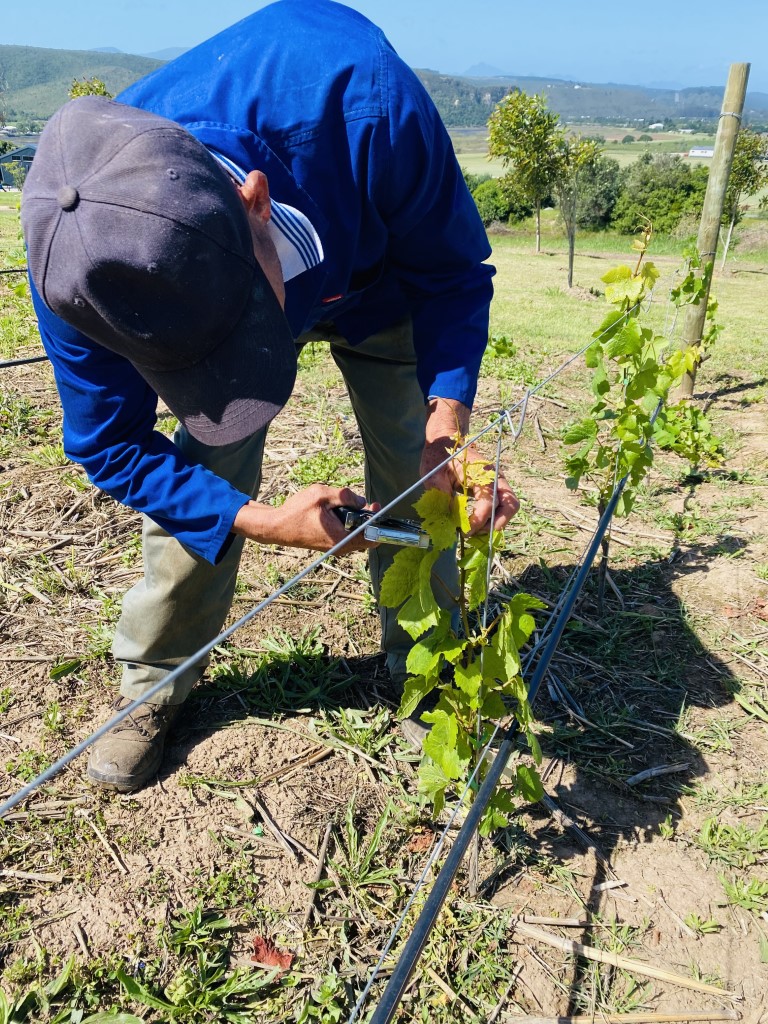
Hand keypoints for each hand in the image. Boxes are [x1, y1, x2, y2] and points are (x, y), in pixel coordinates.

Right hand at [232, 486, 379, 551]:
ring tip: (345, 504)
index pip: (373, 537)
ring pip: (356, 533)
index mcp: (341, 537)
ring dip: (355, 519)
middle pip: (366, 534)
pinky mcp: (330, 544)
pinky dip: (347, 522)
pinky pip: (347, 533)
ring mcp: (335, 547)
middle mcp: (341, 546)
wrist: (277, 526)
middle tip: (358, 501)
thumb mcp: (321, 495)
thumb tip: (361, 500)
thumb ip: (344, 495)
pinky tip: (337, 511)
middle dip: (366, 516)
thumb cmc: (296, 511)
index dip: (377, 520)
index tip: (374, 505)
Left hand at [421, 398, 519, 533]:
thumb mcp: (433, 473)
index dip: (478, 519)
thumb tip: (449, 517)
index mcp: (481, 472)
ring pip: (509, 507)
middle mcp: (494, 477)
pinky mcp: (493, 488)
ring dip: (497, 523)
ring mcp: (496, 482)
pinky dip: (494, 519)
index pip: (488, 501)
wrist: (446, 440)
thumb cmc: (439, 455)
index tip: (464, 530)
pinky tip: (477, 525)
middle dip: (496, 524)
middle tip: (475, 533)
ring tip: (477, 531)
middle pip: (510, 505)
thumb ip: (441, 493)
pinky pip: (502, 506)